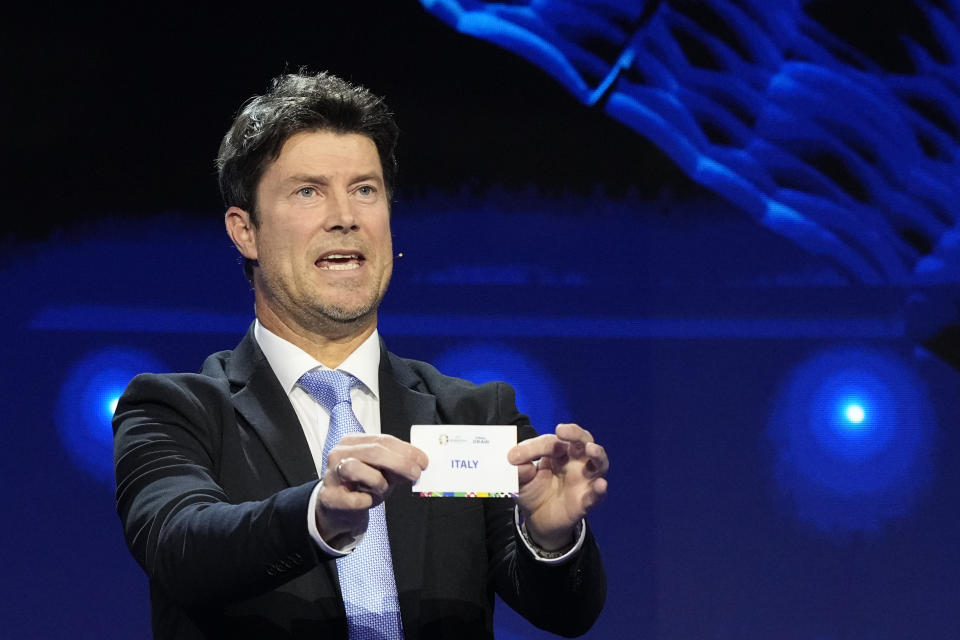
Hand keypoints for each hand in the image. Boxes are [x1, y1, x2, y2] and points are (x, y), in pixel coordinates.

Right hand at [315, 433, 427, 544]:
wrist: (337, 509)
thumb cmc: (362, 486)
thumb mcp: (382, 471)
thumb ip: (397, 465)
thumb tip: (419, 463)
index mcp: (353, 442)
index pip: (383, 439)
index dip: (406, 450)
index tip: (423, 461)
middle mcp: (339, 453)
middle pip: (372, 451)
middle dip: (399, 462)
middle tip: (416, 474)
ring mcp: (331, 475)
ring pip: (355, 468)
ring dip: (377, 481)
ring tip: (382, 489)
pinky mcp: (330, 497)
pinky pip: (354, 498)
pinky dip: (367, 501)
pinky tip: (367, 500)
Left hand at [508, 423, 608, 550]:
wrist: (537, 519)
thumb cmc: (533, 491)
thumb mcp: (520, 478)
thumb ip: (518, 468)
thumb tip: (514, 459)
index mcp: (558, 451)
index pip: (552, 441)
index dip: (535, 447)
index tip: (514, 457)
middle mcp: (575, 461)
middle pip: (583, 440)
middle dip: (575, 433)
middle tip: (562, 430)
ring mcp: (584, 481)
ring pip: (599, 463)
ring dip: (598, 455)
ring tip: (591, 449)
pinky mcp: (585, 502)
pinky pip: (596, 496)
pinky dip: (599, 491)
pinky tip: (600, 485)